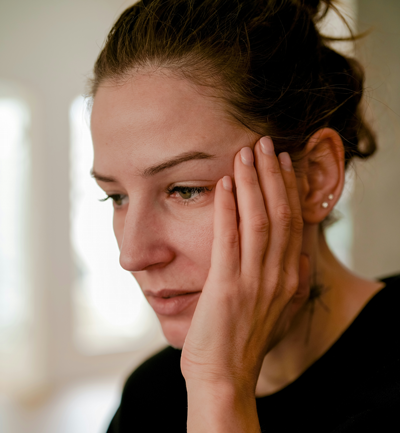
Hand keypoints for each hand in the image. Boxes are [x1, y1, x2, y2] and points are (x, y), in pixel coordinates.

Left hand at [181, 137, 309, 394]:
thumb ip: (289, 282)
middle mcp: (278, 275)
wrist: (225, 376)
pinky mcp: (227, 286)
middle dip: (273, 175)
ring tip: (247, 153)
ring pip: (259, 220)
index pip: (294, 223)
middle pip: (280, 214)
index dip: (289, 189)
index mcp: (290, 279)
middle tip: (265, 144)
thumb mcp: (279, 311)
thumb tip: (297, 257)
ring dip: (253, 183)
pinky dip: (228, 209)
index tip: (282, 163)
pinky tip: (225, 184)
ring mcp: (254, 280)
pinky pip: (229, 238)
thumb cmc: (246, 342)